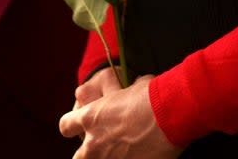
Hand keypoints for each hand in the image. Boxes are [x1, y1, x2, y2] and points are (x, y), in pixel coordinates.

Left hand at [59, 75, 181, 158]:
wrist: (171, 114)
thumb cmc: (152, 95)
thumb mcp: (132, 87)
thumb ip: (123, 95)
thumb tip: (133, 89)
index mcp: (90, 118)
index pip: (65, 126)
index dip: (73, 126)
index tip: (82, 126)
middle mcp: (94, 144)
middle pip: (78, 157)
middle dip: (88, 153)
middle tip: (103, 148)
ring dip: (109, 158)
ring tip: (125, 152)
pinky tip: (143, 155)